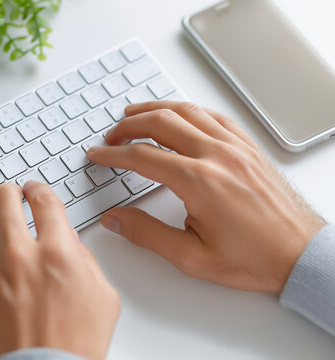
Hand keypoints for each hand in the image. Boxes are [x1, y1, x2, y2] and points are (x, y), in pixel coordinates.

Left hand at [0, 181, 120, 359]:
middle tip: (10, 198)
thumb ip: (86, 261)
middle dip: (9, 194)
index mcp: (57, 255)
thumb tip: (67, 241)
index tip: (34, 191)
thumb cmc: (74, 348)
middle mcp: (20, 258)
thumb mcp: (103, 298)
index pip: (43, 201)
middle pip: (4, 200)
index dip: (38, 189)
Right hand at [87, 101, 324, 294]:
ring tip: (135, 114)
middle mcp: (218, 156)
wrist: (302, 255)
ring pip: (187, 111)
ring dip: (155, 109)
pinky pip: (214, 116)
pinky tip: (179, 114)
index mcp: (200, 182)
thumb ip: (147, 235)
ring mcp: (236, 147)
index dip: (112, 154)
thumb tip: (115, 219)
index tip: (97, 155)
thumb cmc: (255, 258)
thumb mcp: (192, 257)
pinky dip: (189, 110)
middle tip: (111, 136)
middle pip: (160, 123)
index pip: (142, 156)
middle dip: (128, 126)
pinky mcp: (249, 147)